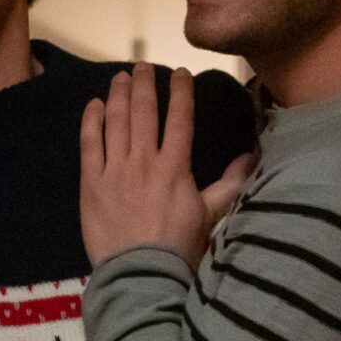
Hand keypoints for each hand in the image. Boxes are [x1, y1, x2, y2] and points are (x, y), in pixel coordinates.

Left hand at [78, 64, 252, 266]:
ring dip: (118, 94)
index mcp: (175, 167)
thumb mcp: (211, 214)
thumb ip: (230, 183)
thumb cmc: (179, 246)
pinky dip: (91, 121)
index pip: (180, 118)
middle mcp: (144, 161)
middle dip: (144, 84)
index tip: (179, 72)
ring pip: (116, 121)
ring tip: (120, 77)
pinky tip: (93, 105)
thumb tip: (252, 157)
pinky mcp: (90, 184)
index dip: (180, 92)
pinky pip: (89, 144)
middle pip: (143, 112)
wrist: (141, 274)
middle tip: (142, 66)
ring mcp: (114, 170)